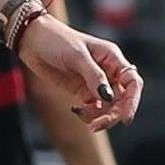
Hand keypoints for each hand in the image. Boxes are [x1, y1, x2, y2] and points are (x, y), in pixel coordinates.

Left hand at [17, 16, 142, 131]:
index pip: (132, 82)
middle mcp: (107, 71)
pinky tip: (76, 110)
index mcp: (112, 58)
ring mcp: (95, 82)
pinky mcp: (81, 90)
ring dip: (101, 117)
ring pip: (108, 106)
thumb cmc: (56, 40)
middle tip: (98, 125)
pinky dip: (89, 114)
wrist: (32, 40)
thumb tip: (109, 97)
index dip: (132, 101)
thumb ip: (94, 76)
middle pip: (121, 98)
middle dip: (113, 114)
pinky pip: (93, 108)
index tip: (125, 118)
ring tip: (86, 120)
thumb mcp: (76, 56)